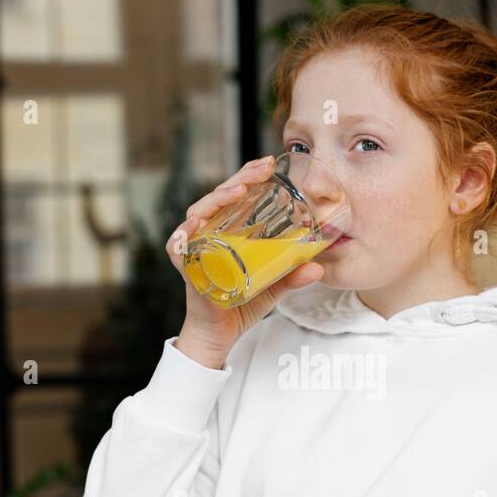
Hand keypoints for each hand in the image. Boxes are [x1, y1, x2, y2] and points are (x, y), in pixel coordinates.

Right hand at [166, 155, 326, 366]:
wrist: (220, 334)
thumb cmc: (240, 303)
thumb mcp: (272, 286)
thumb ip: (292, 276)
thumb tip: (318, 268)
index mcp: (228, 229)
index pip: (236, 194)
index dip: (250, 175)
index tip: (269, 163)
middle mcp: (208, 232)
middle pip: (219, 197)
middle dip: (240, 179)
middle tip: (261, 171)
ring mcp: (194, 247)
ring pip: (199, 213)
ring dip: (217, 199)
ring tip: (237, 191)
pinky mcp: (184, 266)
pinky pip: (178, 246)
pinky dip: (184, 234)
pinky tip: (194, 223)